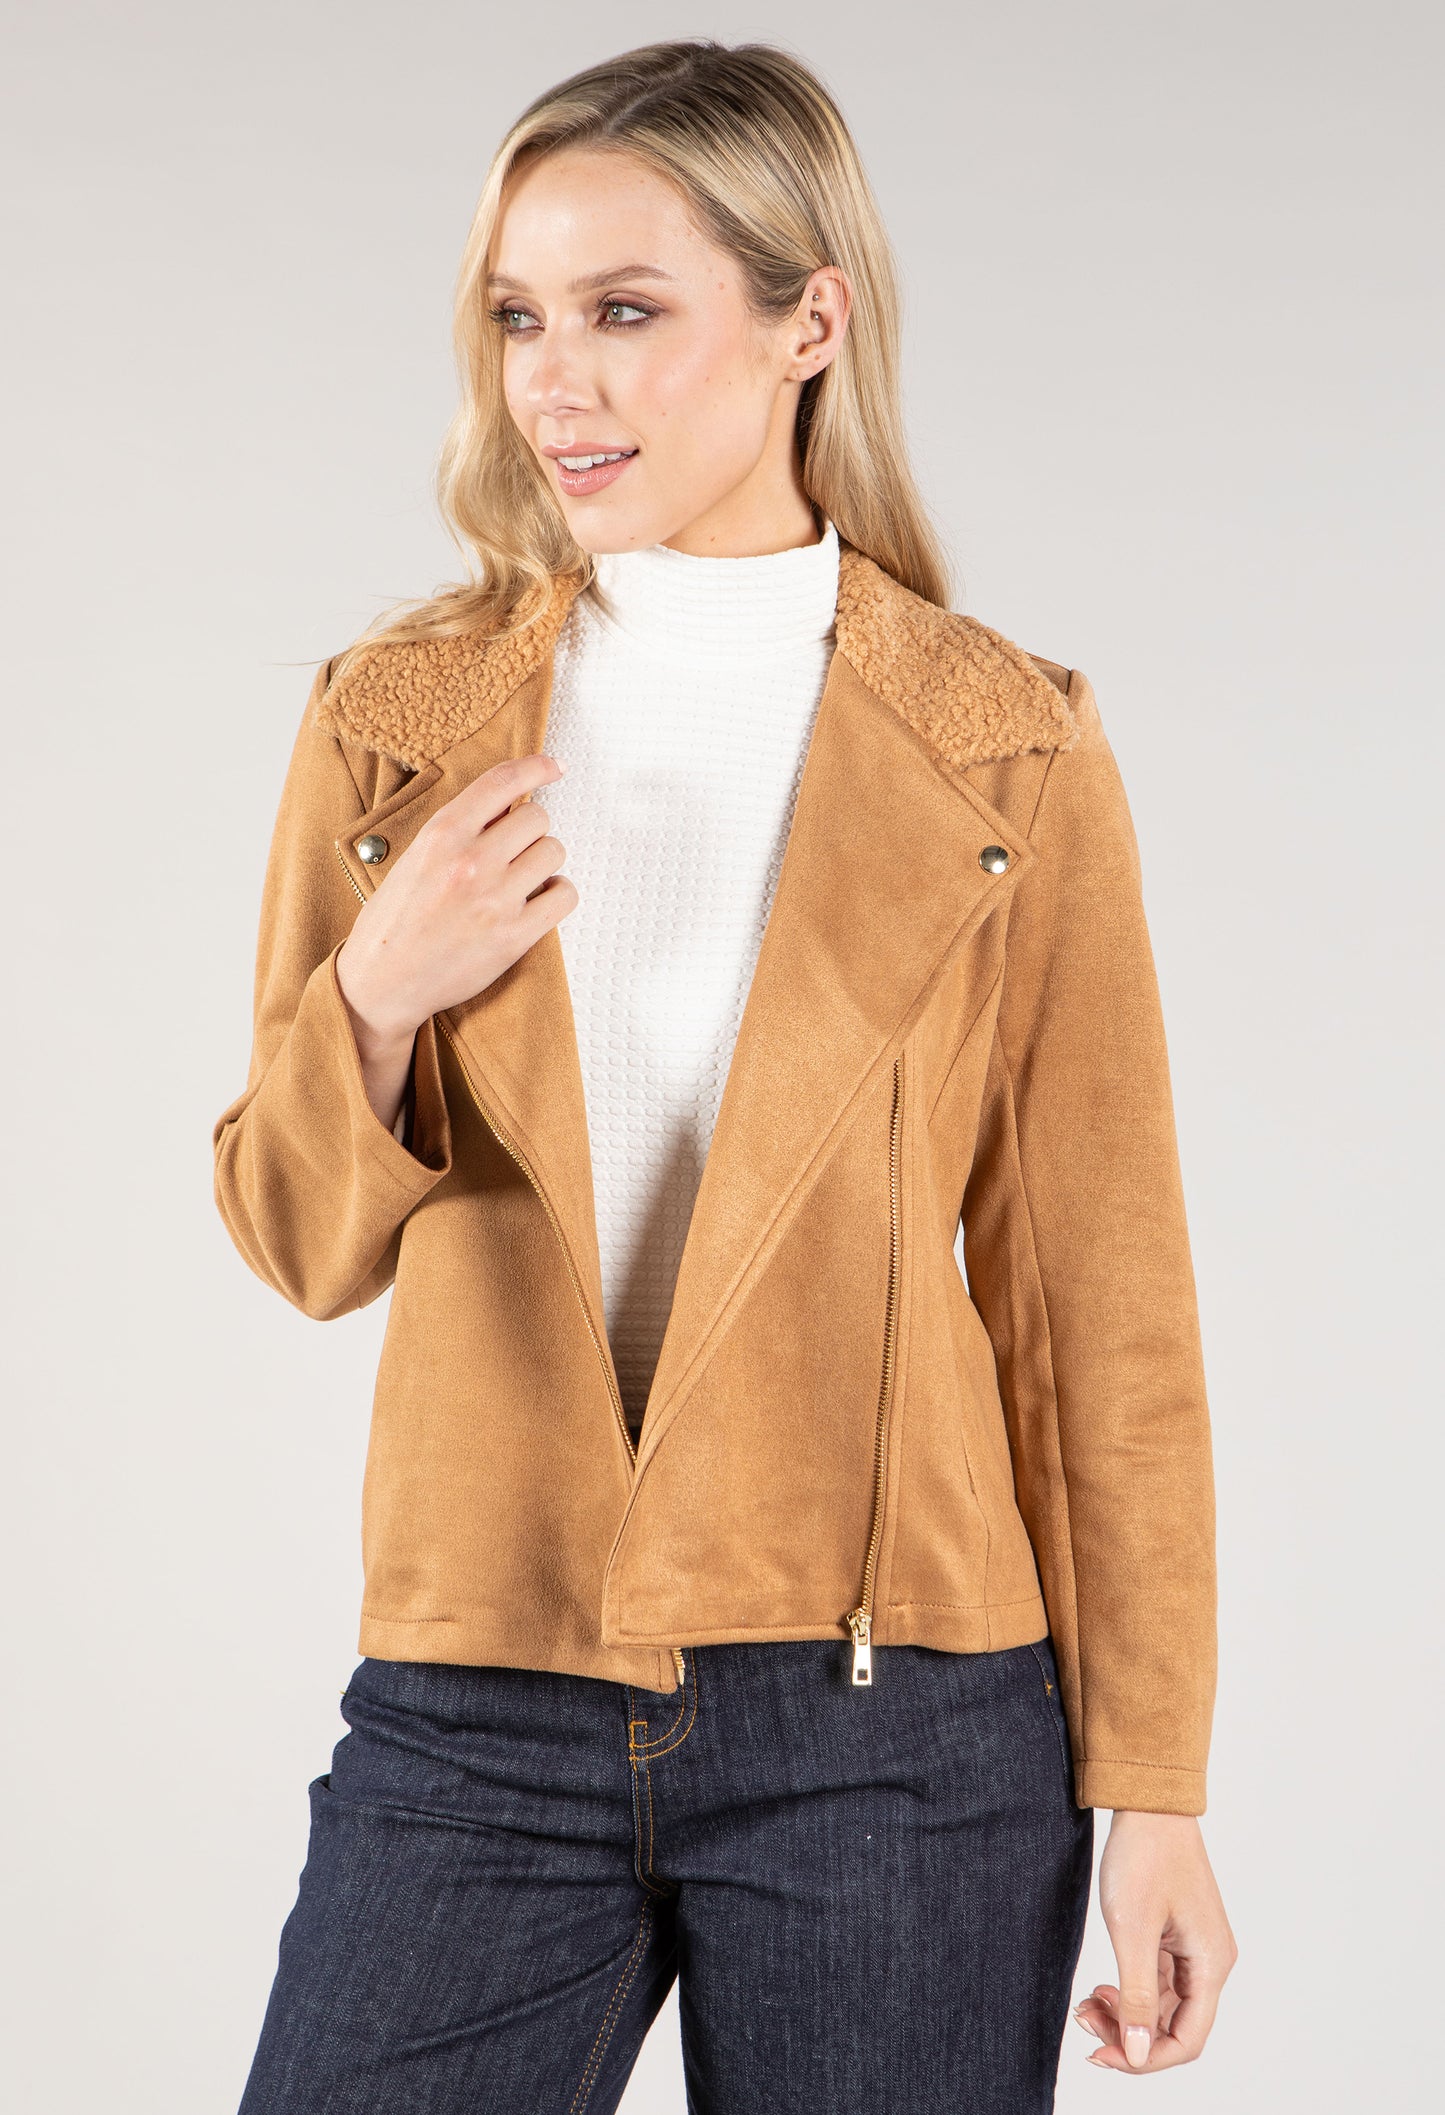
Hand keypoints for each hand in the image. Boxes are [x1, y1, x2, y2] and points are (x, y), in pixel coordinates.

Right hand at [335, 752, 574, 1132]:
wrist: (382, 983)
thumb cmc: (396, 920)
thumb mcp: (416, 858)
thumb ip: (460, 830)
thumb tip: (510, 806)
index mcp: (442, 835)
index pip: (502, 782)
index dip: (537, 767)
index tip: (554, 768)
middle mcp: (471, 861)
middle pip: (538, 818)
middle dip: (530, 831)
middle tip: (513, 851)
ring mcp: (496, 899)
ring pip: (554, 853)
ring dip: (543, 863)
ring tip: (520, 880)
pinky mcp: (514, 936)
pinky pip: (564, 895)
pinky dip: (557, 893)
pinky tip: (538, 900)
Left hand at [1073, 1811, 1236, 2074]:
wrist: (1147, 1804)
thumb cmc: (1143, 1857)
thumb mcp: (1132, 1930)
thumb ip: (1136, 1996)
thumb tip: (1136, 2054)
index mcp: (1210, 1964)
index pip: (1186, 2040)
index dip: (1144, 2058)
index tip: (1101, 2053)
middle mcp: (1209, 1962)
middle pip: (1173, 2026)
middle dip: (1128, 2035)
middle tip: (1084, 2022)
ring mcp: (1193, 1949)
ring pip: (1162, 2007)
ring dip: (1125, 2014)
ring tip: (1085, 2005)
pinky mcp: (1176, 1936)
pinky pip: (1156, 1982)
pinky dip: (1128, 1991)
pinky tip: (1100, 1988)